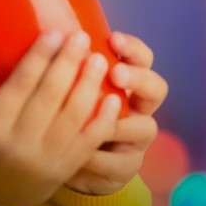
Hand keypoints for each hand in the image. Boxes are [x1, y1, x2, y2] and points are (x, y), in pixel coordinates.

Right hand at [0, 30, 121, 205]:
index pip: (21, 85)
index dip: (40, 57)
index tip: (54, 33)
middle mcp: (20, 143)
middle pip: (51, 95)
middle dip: (69, 63)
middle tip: (82, 37)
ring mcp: (45, 159)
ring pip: (74, 116)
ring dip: (90, 85)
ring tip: (100, 59)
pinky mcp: (63, 171)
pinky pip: (88, 143)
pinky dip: (103, 120)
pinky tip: (113, 99)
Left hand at [65, 31, 167, 195]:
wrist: (60, 161)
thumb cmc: (62, 114)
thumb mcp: (64, 89)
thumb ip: (64, 69)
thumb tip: (48, 37)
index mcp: (125, 82)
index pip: (141, 58)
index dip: (133, 48)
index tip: (113, 39)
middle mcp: (138, 108)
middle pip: (157, 88)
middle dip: (138, 79)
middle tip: (115, 74)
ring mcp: (136, 139)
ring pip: (146, 127)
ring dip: (119, 123)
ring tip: (92, 121)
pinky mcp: (127, 167)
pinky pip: (121, 163)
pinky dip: (102, 158)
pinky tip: (83, 155)